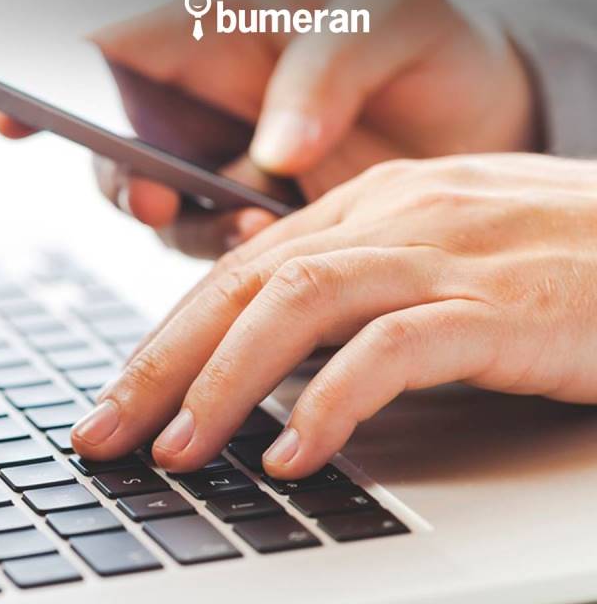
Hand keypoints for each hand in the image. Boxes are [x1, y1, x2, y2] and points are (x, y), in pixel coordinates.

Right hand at [0, 0, 536, 256]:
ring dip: (190, 227)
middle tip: (153, 196)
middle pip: (127, 146)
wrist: (483, 114)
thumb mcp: (393, 19)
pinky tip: (269, 248)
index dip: (58, 83)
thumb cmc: (433, 46)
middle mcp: (216, 108)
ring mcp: (236, 169)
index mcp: (226, 34)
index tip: (12, 121)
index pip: (119, 47)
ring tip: (246, 222)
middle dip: (124, 178)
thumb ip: (328, 67)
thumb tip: (273, 146)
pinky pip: (227, 251)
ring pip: (173, 210)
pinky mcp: (267, 220)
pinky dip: (237, 260)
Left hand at [71, 153, 596, 478]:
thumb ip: (355, 289)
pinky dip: (334, 403)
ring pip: (303, 305)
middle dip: (167, 361)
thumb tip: (279, 349)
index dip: (173, 333)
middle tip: (110, 430)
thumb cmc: (548, 255)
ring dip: (227, 382)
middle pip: (250, 284)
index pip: (243, 268)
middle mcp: (394, 216)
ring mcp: (445, 255)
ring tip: (179, 449)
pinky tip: (294, 455)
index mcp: (371, 205)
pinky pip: (393, 349)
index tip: (128, 393)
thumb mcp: (430, 259)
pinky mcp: (499, 305)